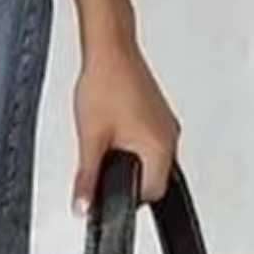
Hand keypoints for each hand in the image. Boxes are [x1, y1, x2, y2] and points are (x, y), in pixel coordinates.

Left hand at [71, 38, 180, 212]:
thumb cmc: (105, 83)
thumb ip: (88, 176)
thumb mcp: (90, 137)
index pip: (150, 194)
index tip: (105, 191)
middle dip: (125, 176)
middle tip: (100, 162)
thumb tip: (83, 205)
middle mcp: (170, 136)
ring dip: (127, 157)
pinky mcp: (158, 111)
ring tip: (104, 138)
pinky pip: (148, 138)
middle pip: (151, 177)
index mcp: (160, 148)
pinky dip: (131, 140)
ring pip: (149, 157)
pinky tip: (113, 125)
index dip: (124, 197)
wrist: (110, 47)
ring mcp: (166, 122)